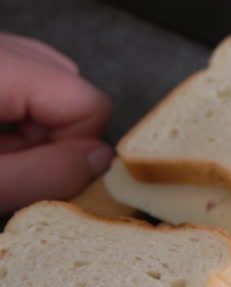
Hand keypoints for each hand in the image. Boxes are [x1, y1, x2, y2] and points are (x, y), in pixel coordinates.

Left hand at [0, 33, 111, 212]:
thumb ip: (46, 175)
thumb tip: (101, 161)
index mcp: (0, 70)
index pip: (88, 101)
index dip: (76, 146)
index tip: (38, 170)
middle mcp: (1, 49)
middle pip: (74, 89)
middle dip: (54, 135)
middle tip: (10, 162)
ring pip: (51, 83)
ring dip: (35, 126)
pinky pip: (26, 77)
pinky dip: (16, 111)